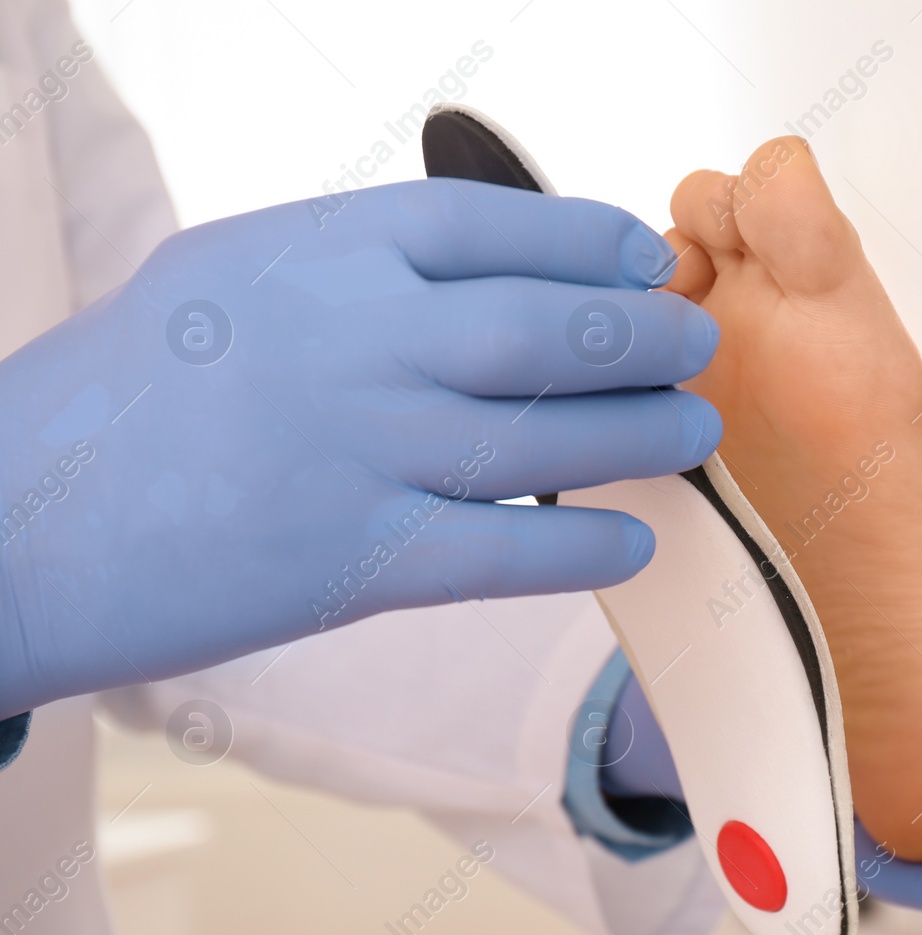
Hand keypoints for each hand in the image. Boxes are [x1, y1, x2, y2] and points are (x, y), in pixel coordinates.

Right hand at [0, 179, 720, 713]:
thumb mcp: (231, 280)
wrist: (20, 518)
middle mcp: (347, 341)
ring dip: (638, 432)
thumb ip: (352, 270)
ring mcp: (355, 450)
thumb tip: (481, 272)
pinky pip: (500, 550)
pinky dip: (580, 546)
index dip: (588, 239)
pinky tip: (634, 539)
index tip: (646, 257)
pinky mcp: (349, 561)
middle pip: (540, 326)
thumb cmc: (131, 394)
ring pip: (540, 435)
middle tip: (695, 343)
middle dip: (640, 332)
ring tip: (694, 429)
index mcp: (314, 255)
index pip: (488, 226)